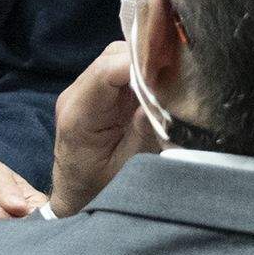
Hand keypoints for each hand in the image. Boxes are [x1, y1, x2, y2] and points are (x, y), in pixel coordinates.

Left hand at [48, 39, 157, 216]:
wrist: (74, 199)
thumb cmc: (97, 190)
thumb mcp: (127, 168)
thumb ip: (144, 133)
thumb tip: (166, 98)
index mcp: (78, 115)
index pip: (106, 71)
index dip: (140, 63)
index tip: (171, 70)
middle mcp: (75, 96)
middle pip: (113, 56)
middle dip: (147, 59)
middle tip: (179, 74)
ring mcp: (84, 92)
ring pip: (118, 57)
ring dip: (146, 64)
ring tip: (171, 80)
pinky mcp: (98, 94)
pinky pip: (120, 70)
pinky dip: (142, 72)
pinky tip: (159, 85)